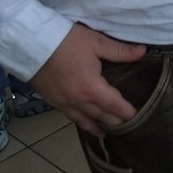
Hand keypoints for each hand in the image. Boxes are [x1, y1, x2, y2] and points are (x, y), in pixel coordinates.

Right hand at [28, 24, 145, 135]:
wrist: (29, 43)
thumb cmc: (65, 40)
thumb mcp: (96, 42)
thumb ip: (120, 51)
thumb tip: (142, 52)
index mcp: (92, 89)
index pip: (115, 106)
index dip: (128, 113)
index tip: (140, 117)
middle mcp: (78, 101)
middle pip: (102, 117)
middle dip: (117, 121)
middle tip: (129, 125)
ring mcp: (63, 103)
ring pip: (85, 121)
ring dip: (98, 126)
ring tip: (108, 132)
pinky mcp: (52, 101)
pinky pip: (71, 117)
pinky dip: (82, 122)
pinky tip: (85, 122)